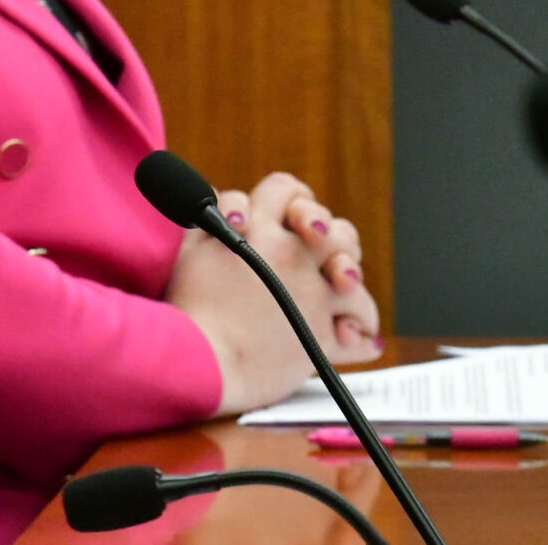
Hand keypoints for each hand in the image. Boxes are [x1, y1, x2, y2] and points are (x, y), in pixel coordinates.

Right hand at [167, 173, 380, 416]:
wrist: (200, 360)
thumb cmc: (187, 309)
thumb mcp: (187, 250)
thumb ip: (209, 218)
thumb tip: (222, 201)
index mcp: (255, 227)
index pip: (285, 188)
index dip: (289, 198)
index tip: (284, 216)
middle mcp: (289, 254)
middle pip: (331, 225)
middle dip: (327, 234)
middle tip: (314, 250)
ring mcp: (311, 293)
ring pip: (352, 269)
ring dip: (348, 274)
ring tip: (338, 286)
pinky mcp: (322, 333)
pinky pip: (359, 324)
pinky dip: (360, 330)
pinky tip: (352, 333)